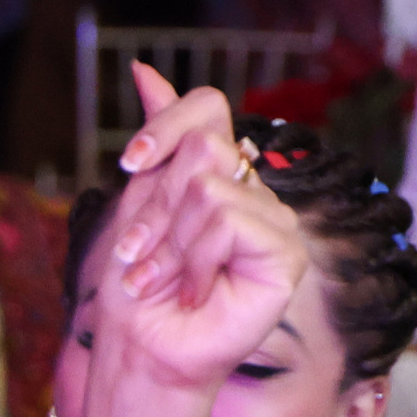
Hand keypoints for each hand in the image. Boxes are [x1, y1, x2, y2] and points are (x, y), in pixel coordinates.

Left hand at [92, 63, 311, 395]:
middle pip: (205, 147)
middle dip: (157, 206)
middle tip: (145, 253)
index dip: (163, 127)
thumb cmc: (138, 285)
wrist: (143, 346)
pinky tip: (193, 292)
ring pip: (210, 187)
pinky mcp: (287, 254)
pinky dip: (195, 258)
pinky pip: (230, 220)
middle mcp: (254, 190)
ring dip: (170, 242)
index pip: (207, 109)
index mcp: (221, 173)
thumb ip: (154, 140)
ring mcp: (275, 221)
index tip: (129, 164)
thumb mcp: (137, 201)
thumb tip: (144, 70)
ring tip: (163, 279)